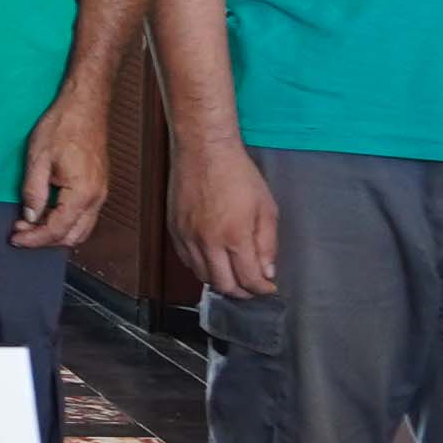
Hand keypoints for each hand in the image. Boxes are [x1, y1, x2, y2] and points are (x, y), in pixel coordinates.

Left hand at [5, 84, 113, 249]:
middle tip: (20, 230)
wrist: (85, 106)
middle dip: (45, 239)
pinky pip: (84, 216)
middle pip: (72, 236)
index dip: (34, 239)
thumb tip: (30, 217)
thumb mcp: (38, 159)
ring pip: (81, 229)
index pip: (57, 230)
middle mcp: (97, 198)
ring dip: (56, 232)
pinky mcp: (99, 187)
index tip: (15, 239)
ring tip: (30, 222)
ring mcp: (101, 193)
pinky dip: (65, 221)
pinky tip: (46, 212)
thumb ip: (33, 192)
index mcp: (82, 193)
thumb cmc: (63, 126)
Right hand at [171, 130, 282, 304]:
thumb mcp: (266, 207)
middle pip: (223, 284)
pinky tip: (213, 262)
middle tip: (252, 288)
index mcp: (234, 236)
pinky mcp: (174, 230)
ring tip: (234, 277)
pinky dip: (201, 268)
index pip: (248, 279)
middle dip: (241, 292)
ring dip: (220, 281)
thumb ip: (268, 243)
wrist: (204, 150)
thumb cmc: (237, 174)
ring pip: (202, 276)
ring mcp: (187, 237)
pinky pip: (186, 261)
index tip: (268, 287)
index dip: (261, 289)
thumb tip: (267, 270)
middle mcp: (208, 242)